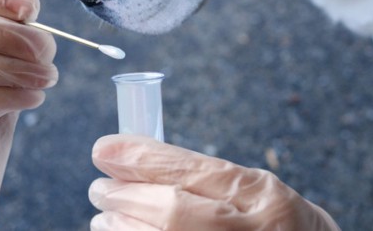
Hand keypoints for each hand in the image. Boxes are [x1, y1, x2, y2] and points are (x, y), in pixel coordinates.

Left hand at [89, 135, 339, 230]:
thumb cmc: (273, 225)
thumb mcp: (253, 192)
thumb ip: (204, 178)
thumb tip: (134, 160)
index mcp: (263, 199)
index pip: (194, 173)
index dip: (144, 160)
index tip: (104, 149)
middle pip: (174, 213)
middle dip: (127, 197)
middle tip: (99, 189)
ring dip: (122, 228)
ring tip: (103, 218)